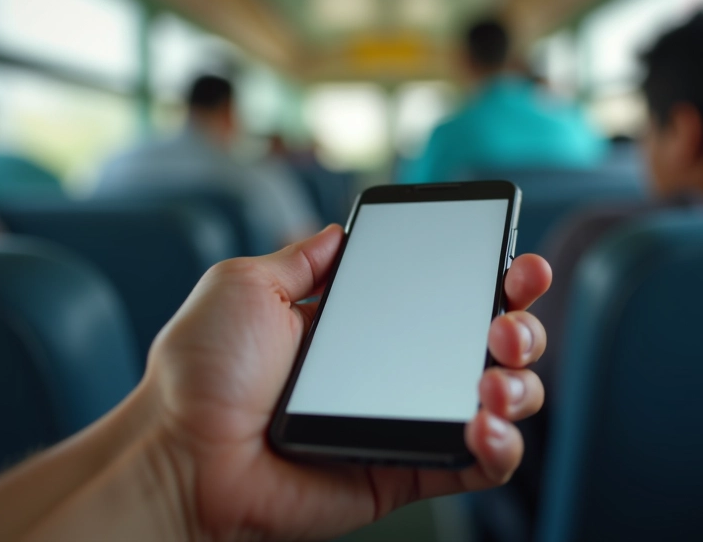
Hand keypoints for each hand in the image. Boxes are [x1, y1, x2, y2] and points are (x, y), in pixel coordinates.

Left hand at [146, 224, 552, 539]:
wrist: (181, 452)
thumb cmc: (202, 371)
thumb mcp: (247, 286)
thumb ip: (303, 259)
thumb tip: (341, 232)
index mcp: (366, 325)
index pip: (449, 296)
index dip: (495, 278)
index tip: (518, 264)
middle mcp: (396, 370)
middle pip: (490, 345)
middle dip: (521, 327)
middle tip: (504, 324)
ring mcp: (406, 421)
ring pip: (500, 402)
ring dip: (519, 384)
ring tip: (491, 378)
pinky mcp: (406, 471)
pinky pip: (477, 465)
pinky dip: (502, 447)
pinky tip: (484, 425)